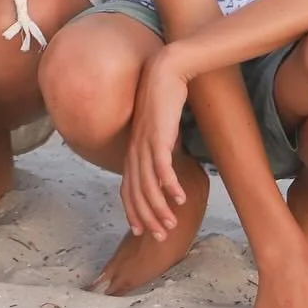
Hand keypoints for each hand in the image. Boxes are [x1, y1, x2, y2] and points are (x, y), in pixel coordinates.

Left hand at [120, 48, 190, 239]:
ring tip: (171, 225)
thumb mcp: (159, 128)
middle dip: (147, 217)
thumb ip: (160, 146)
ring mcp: (145, 143)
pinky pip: (162, 166)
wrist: (165, 71)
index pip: (128, 187)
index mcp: (133, 149)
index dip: (133, 210)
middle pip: (137, 192)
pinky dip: (169, 185)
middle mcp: (135, 149)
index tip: (141, 230)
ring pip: (148, 184)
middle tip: (160, 236)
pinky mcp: (159, 135)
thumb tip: (166, 164)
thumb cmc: (164, 99)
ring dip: (160, 207)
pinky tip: (179, 198)